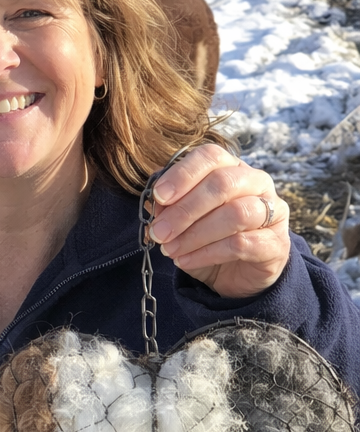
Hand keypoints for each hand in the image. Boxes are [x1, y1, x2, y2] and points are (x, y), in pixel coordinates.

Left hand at [147, 144, 289, 299]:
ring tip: (170, 249)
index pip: (210, 156)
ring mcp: (272, 211)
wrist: (235, 274)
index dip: (183, 174)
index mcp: (230, 168)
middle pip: (223, 183)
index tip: (159, 196)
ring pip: (236, 213)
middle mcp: (256, 183)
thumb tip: (154, 204)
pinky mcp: (277, 243)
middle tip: (159, 232)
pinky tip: (186, 260)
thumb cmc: (207, 238)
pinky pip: (242, 244)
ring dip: (196, 234)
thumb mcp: (182, 220)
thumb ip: (169, 207)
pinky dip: (207, 253)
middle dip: (184, 210)